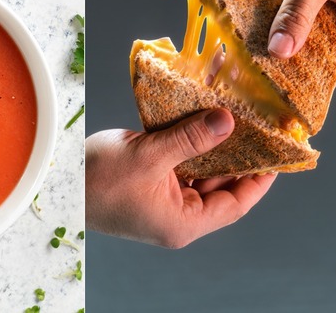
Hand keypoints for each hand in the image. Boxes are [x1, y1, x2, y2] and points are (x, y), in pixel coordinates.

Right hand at [85, 109, 275, 247]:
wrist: (57, 181)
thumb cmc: (96, 181)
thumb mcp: (149, 156)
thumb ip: (191, 138)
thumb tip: (228, 121)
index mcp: (183, 221)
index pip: (236, 203)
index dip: (260, 179)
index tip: (278, 153)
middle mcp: (178, 213)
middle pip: (221, 184)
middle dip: (238, 153)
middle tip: (258, 123)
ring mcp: (164, 196)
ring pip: (201, 168)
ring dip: (213, 143)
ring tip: (232, 114)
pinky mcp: (152, 179)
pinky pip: (180, 160)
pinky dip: (190, 139)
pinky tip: (201, 116)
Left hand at [268, 0, 335, 84]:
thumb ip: (296, 19)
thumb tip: (280, 53)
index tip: (309, 79)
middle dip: (316, 53)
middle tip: (284, 63)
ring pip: (330, 24)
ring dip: (304, 30)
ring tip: (275, 40)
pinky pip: (321, 5)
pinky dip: (300, 10)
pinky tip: (275, 14)